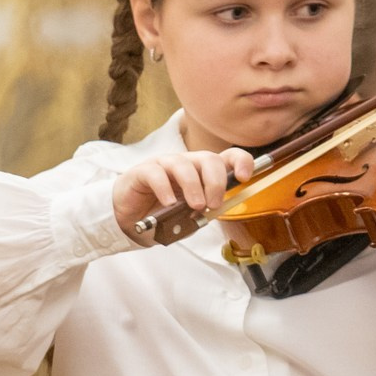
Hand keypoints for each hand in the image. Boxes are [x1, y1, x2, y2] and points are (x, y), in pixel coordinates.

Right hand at [113, 146, 256, 240]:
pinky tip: (169, 202)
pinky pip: (156, 173)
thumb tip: (216, 210)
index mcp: (203, 172)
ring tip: (195, 206)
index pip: (227, 157)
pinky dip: (165, 188)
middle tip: (213, 204)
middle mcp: (187, 163)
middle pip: (208, 158)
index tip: (244, 177)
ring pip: (183, 164)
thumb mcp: (191, 216)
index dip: (240, 161)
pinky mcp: (142, 171)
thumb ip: (204, 212)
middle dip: (216, 181)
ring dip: (193, 186)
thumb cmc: (165, 215)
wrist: (131, 219)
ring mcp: (164, 164)